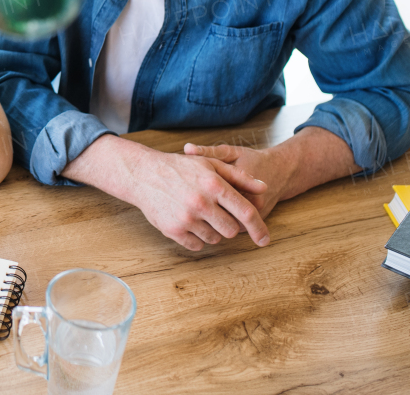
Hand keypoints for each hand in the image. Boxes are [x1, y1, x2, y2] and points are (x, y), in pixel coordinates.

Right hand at [118, 145, 271, 251]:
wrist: (143, 175)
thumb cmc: (179, 168)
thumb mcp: (211, 164)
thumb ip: (239, 177)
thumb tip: (264, 188)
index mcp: (214, 185)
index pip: (246, 212)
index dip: (259, 228)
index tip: (265, 240)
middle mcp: (201, 203)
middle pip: (232, 230)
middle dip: (229, 225)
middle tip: (217, 213)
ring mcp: (186, 218)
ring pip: (215, 239)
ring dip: (212, 230)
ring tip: (199, 213)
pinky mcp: (173, 230)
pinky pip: (197, 245)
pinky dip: (196, 237)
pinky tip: (188, 221)